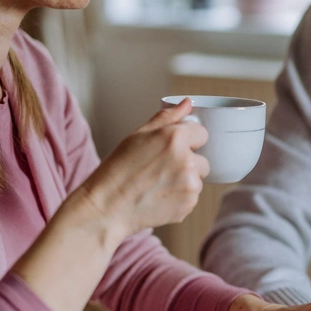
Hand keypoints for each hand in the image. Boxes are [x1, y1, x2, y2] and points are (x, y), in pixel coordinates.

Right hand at [79, 98, 209, 237]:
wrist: (108, 207)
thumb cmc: (118, 170)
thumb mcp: (138, 136)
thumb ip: (167, 118)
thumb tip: (188, 103)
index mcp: (175, 138)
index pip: (202, 134)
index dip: (189, 140)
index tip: (173, 149)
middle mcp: (187, 160)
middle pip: (202, 160)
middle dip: (188, 164)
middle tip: (161, 170)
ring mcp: (190, 184)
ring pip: (198, 180)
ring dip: (185, 182)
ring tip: (158, 185)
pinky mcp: (190, 204)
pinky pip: (192, 198)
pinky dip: (180, 198)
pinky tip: (159, 197)